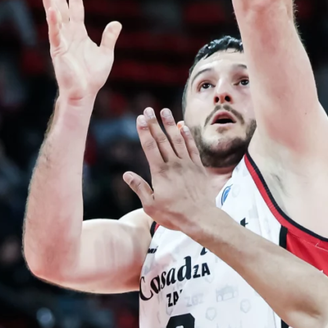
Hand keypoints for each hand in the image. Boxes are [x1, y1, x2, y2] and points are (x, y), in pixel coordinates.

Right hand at [38, 0, 120, 105]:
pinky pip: (55, 34)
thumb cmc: (92, 77)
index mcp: (79, 33)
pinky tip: (52, 9)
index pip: (76, 8)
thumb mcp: (106, 54)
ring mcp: (61, 41)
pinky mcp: (58, 51)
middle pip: (62, 6)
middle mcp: (68, 34)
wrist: (84, 94)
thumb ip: (109, 37)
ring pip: (54, 15)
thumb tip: (116, 23)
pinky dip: (54, 22)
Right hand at [123, 108, 226, 238]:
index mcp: (160, 172)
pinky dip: (187, 135)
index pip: (150, 147)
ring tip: (165, 111)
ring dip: (170, 124)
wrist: (201, 217)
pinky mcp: (198, 167)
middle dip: (154, 123)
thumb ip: (139, 187)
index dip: (144, 131)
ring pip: (178, 139)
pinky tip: (183, 126)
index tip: (139, 118)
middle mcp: (174, 164)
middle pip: (162, 139)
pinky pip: (192, 147)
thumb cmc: (174, 214)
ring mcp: (187, 164)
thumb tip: (126, 174)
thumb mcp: (150, 205)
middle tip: (148, 110)